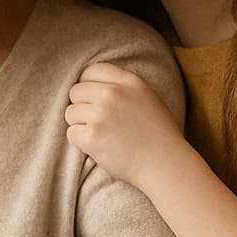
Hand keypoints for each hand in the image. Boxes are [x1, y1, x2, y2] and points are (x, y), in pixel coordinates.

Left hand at [65, 62, 188, 192]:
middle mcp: (113, 93)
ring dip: (81, 126)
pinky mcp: (92, 136)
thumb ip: (123, 87)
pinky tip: (100, 147)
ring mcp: (101, 114)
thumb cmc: (158, 135)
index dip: (87, 86)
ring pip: (70, 113)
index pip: (91, 71)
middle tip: (99, 124)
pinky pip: (71, 133)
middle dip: (82, 108)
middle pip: (76, 92)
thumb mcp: (147, 98)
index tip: (93, 100)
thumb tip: (92, 84)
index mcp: (129, 81)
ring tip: (102, 136)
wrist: (165, 164)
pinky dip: (81, 143)